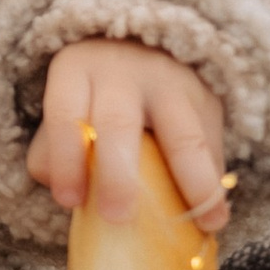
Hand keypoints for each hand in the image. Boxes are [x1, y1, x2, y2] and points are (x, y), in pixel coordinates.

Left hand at [27, 42, 230, 232]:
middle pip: (118, 124)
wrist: (144, 46)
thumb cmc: (94, 93)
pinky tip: (216, 214)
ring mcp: (169, 84)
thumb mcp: (66, 103)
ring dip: (194, 184)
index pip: (64, 113)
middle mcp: (123, 73)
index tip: (69, 201)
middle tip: (117, 217)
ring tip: (205, 224)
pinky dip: (215, 183)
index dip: (65, 160)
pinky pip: (212, 146)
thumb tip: (64, 192)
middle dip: (117, 176)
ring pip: (183, 136)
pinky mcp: (205, 99)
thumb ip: (53, 146)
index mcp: (77, 71)